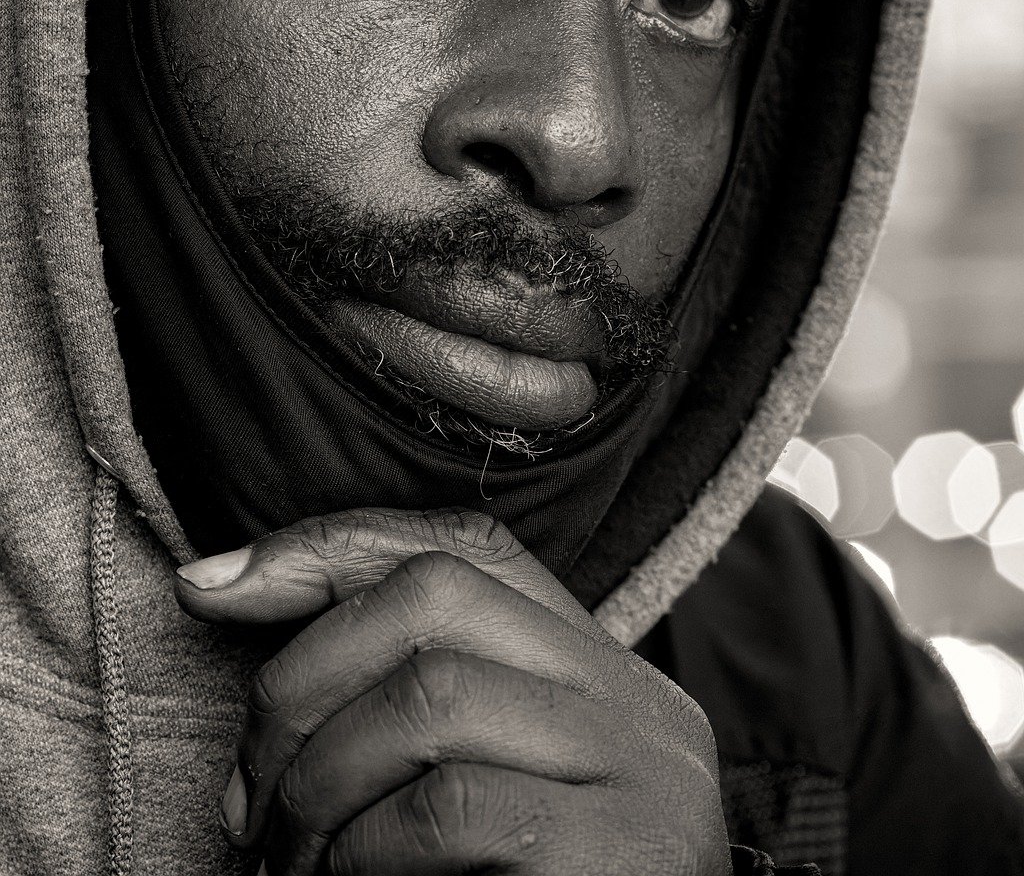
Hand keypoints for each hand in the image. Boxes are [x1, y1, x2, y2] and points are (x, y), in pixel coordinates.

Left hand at [176, 507, 731, 875]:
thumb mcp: (476, 781)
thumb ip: (401, 701)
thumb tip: (214, 588)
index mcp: (595, 666)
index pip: (465, 546)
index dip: (332, 548)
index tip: (212, 589)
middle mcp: (627, 695)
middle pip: (435, 594)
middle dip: (302, 678)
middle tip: (248, 797)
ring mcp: (635, 765)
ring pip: (430, 695)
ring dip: (319, 780)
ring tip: (289, 858)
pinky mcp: (621, 849)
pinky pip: (449, 810)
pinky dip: (363, 848)